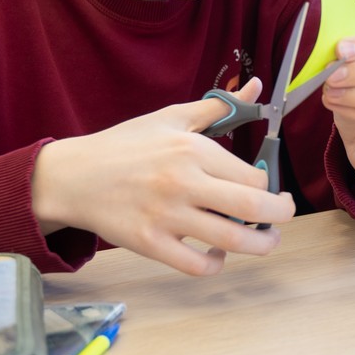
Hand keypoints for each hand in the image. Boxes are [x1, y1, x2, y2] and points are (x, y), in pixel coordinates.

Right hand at [30, 78, 294, 275]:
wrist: (74, 176)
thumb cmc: (124, 145)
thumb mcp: (171, 118)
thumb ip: (218, 106)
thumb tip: (254, 87)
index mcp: (192, 150)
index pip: (254, 175)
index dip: (269, 186)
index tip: (268, 189)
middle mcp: (182, 182)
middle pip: (253, 206)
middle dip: (280, 215)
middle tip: (281, 216)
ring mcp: (166, 216)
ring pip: (232, 240)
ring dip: (260, 245)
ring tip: (266, 241)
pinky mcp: (149, 244)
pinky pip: (196, 266)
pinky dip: (216, 265)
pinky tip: (217, 254)